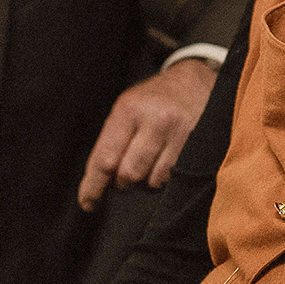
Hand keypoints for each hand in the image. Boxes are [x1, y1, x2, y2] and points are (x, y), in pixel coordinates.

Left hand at [77, 57, 216, 211]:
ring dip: (145, 181)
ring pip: (152, 180)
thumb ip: (112, 140)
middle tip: (124, 177)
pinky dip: (164, 177)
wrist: (195, 80)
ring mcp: (178, 133)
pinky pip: (173, 177)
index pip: (105, 158)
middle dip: (122, 182)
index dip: (93, 186)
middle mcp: (153, 120)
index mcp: (128, 110)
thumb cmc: (154, 99)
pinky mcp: (198, 144)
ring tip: (149, 162)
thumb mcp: (127, 107)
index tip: (87, 203)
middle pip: (128, 173)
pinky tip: (165, 162)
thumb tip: (101, 181)